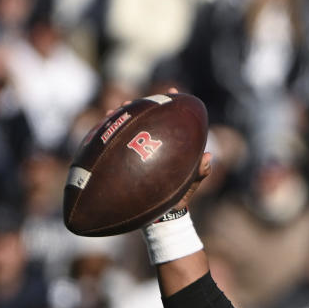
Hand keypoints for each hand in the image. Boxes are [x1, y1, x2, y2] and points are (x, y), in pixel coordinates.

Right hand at [106, 88, 211, 211]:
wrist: (162, 216)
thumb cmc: (178, 198)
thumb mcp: (189, 185)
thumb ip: (200, 172)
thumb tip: (209, 156)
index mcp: (170, 147)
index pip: (170, 121)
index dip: (170, 104)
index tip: (172, 91)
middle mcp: (152, 146)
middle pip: (144, 120)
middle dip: (137, 108)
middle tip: (128, 103)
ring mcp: (137, 154)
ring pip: (127, 131)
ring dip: (119, 120)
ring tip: (113, 112)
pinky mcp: (125, 164)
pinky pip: (115, 149)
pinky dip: (108, 139)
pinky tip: (99, 131)